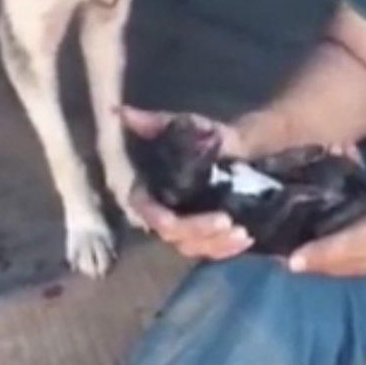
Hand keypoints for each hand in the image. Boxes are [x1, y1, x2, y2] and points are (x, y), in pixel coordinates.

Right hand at [122, 106, 252, 259]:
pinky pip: (209, 252)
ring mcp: (183, 229)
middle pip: (175, 236)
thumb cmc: (206, 136)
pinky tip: (246, 240)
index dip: (172, 221)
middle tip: (231, 223)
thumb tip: (119, 112)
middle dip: (203, 233)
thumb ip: (152, 123)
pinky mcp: (202, 236)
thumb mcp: (183, 125)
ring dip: (218, 244)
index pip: (153, 215)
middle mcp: (162, 214)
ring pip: (192, 247)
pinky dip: (227, 250)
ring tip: (244, 233)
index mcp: (150, 192)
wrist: (236, 147)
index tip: (203, 219)